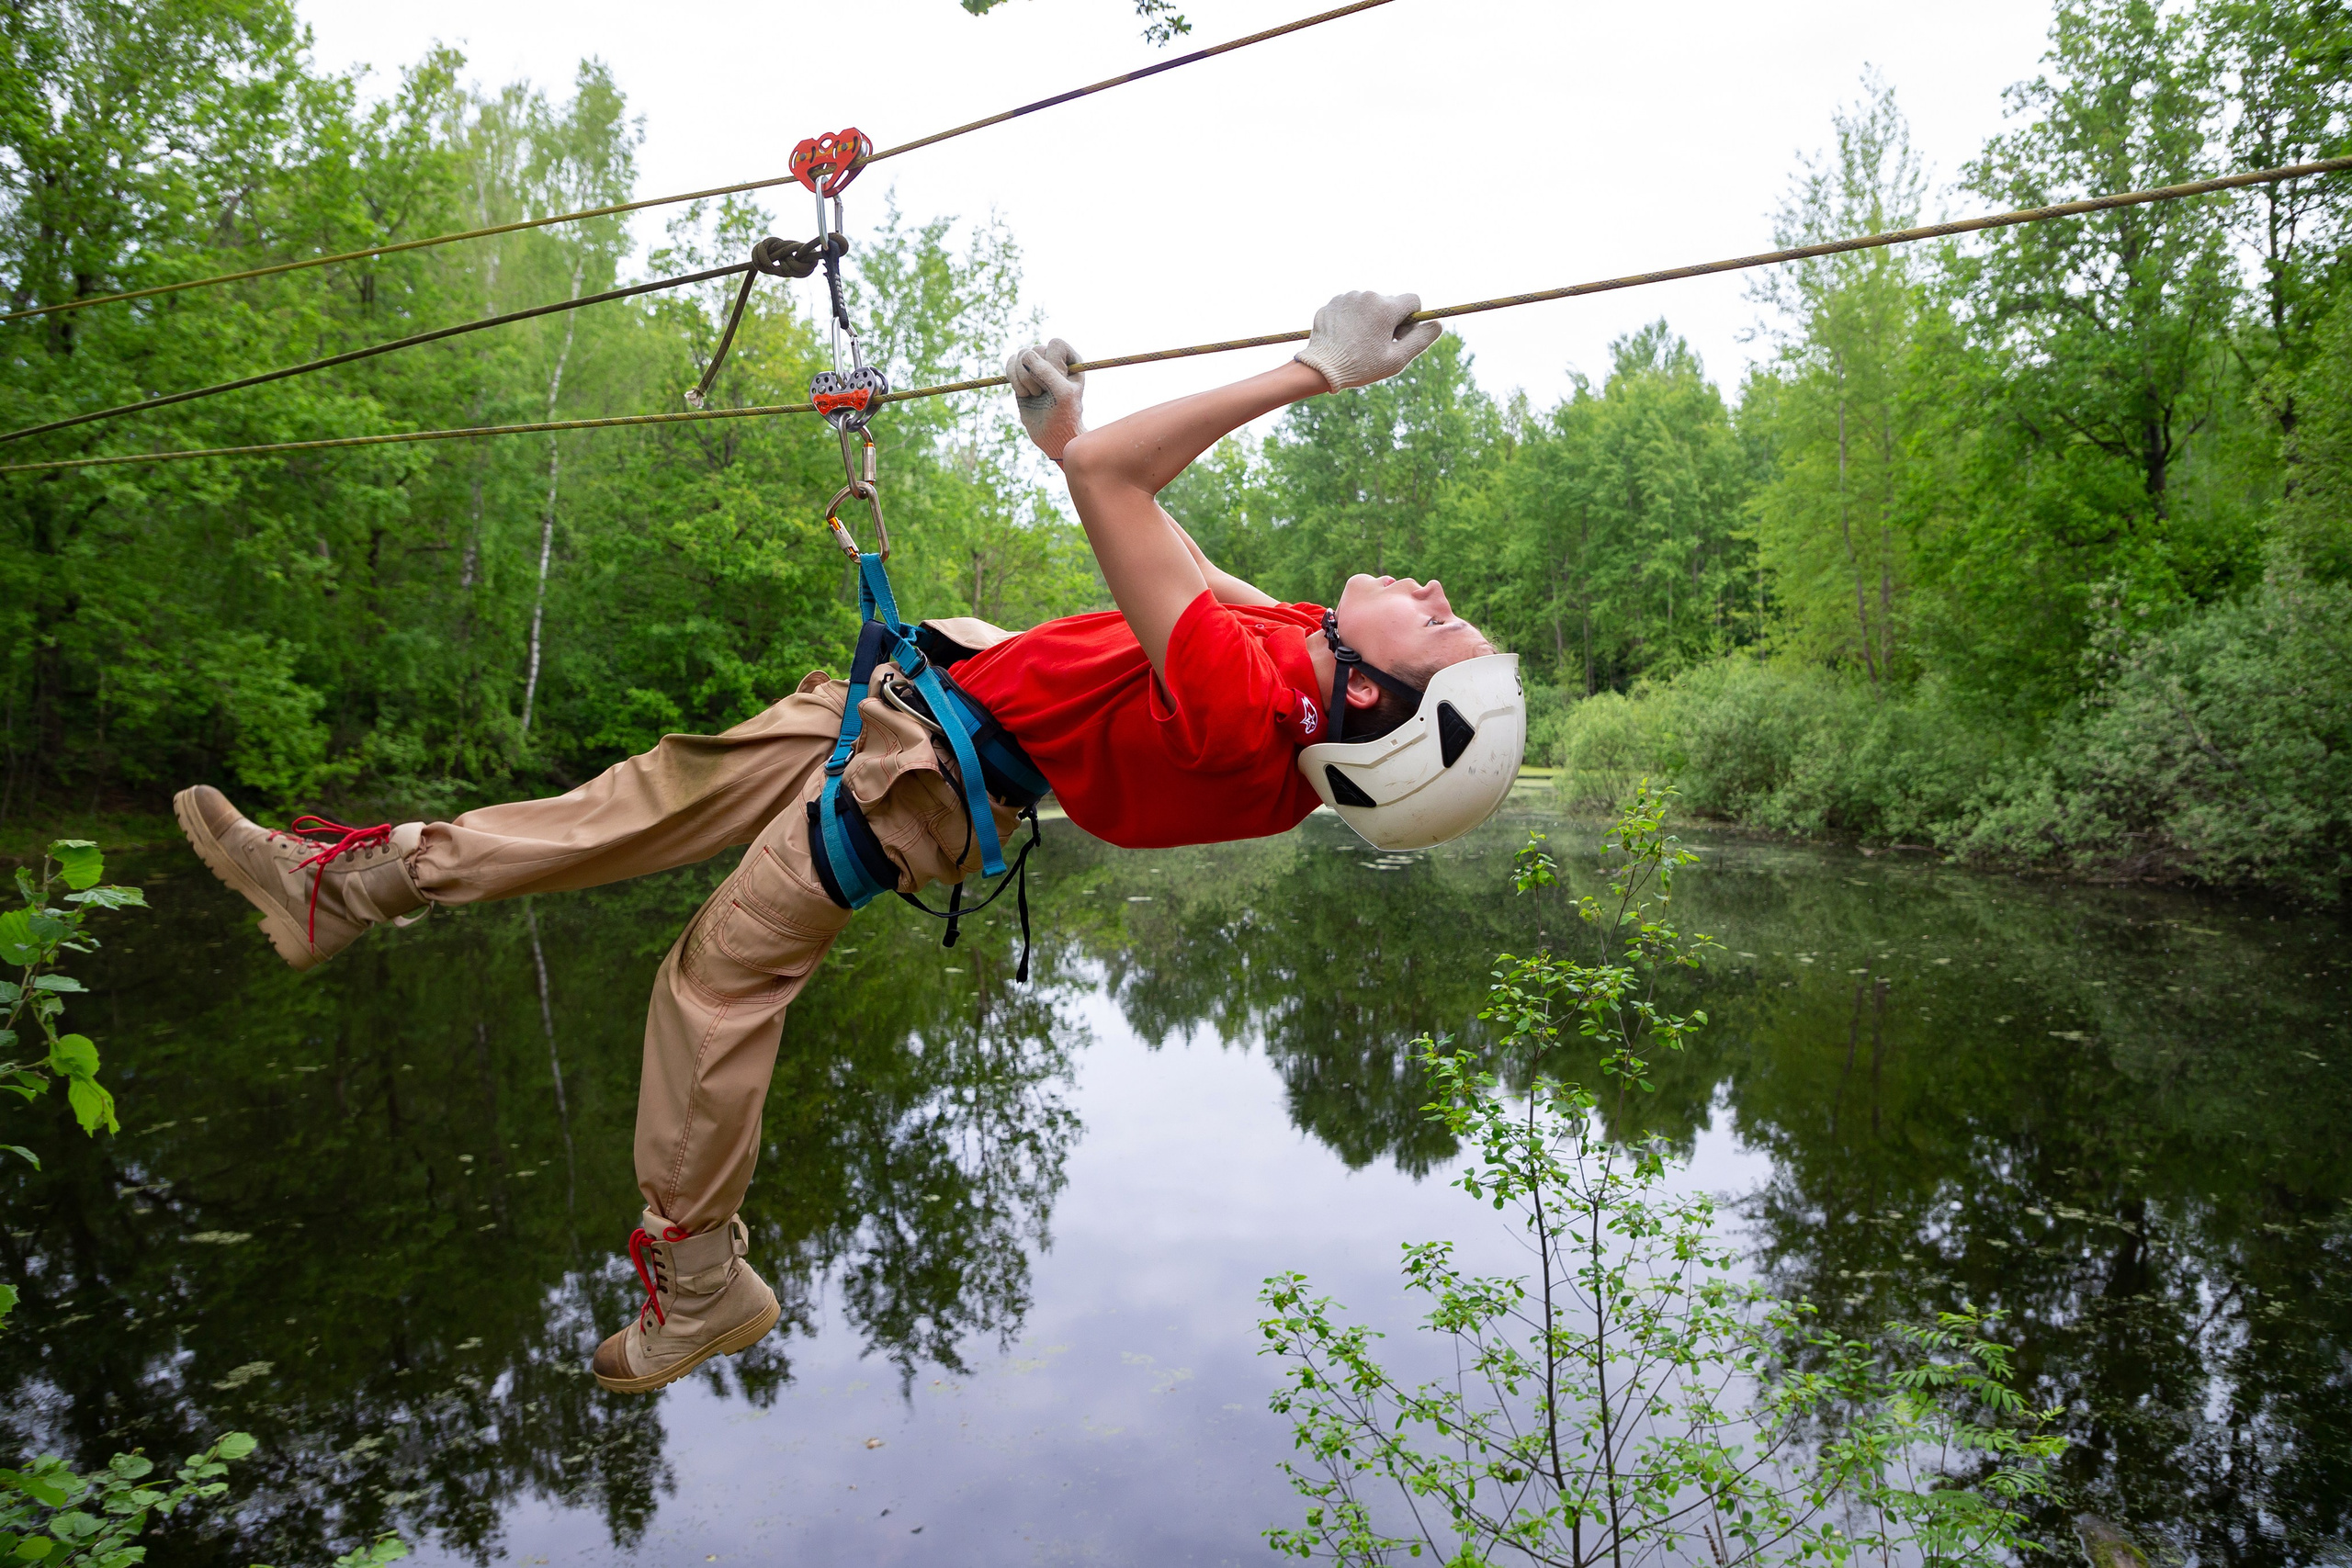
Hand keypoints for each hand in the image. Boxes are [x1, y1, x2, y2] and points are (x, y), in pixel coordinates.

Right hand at [1004, 338, 1085, 459]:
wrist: (1052, 434)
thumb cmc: (1063, 414)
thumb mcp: (1061, 393)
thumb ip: (1047, 373)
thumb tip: (1026, 356)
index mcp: (1070, 359)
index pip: (1056, 344)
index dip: (1052, 362)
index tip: (1057, 382)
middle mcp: (1054, 359)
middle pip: (1035, 349)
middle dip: (1036, 374)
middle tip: (1044, 393)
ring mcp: (1037, 366)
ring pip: (1021, 355)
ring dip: (1024, 378)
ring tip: (1035, 394)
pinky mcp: (1021, 375)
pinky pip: (1010, 363)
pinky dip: (1013, 378)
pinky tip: (1024, 394)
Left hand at [1293, 290, 1442, 391]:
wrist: (1322, 369)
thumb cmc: (1362, 366)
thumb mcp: (1397, 359)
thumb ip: (1421, 339)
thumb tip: (1437, 324)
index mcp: (1386, 307)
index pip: (1413, 300)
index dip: (1411, 320)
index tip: (1399, 335)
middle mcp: (1367, 295)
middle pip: (1390, 303)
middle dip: (1389, 320)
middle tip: (1377, 344)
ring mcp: (1347, 297)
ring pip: (1369, 305)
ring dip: (1370, 319)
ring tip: (1359, 342)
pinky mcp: (1332, 303)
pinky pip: (1350, 307)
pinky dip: (1352, 320)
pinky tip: (1345, 338)